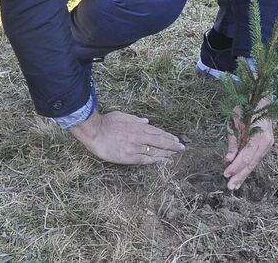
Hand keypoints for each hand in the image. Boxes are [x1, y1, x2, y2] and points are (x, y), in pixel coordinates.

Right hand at [69, 110, 185, 164]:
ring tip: (175, 156)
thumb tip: (146, 121)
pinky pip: (146, 159)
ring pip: (155, 151)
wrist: (95, 131)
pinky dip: (155, 160)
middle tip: (182, 149)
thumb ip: (136, 120)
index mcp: (139, 126)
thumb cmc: (107, 122)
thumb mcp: (123, 116)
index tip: (176, 140)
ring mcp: (136, 147)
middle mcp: (140, 137)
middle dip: (172, 145)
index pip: (158, 132)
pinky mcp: (129, 157)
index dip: (168, 137)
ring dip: (166, 154)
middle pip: (160, 142)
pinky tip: (163, 161)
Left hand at [223, 100, 273, 190]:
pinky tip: (241, 174)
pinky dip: (248, 167)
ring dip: (244, 174)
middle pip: (251, 163)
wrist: (261, 101)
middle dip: (240, 176)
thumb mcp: (235, 122)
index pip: (245, 156)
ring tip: (235, 185)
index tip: (225, 174)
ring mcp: (268, 145)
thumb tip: (228, 159)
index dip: (235, 167)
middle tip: (230, 187)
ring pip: (254, 163)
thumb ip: (233, 141)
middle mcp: (266, 143)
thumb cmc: (245, 109)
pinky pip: (256, 158)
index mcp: (258, 136)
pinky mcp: (267, 145)